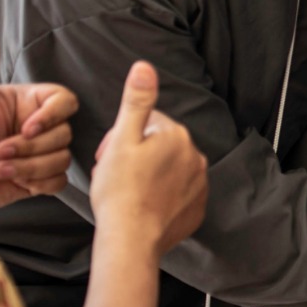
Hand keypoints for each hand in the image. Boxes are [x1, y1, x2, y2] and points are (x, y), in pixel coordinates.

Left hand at [0, 19, 77, 214]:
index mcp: (27, 104)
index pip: (66, 102)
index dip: (52, 116)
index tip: (27, 127)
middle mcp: (36, 127)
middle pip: (65, 134)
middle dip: (30, 148)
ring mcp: (38, 154)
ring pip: (62, 159)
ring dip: (29, 167)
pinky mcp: (37, 179)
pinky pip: (59, 181)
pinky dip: (38, 183)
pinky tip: (14, 181)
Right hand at [89, 61, 208, 258]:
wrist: (131, 239)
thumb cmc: (120, 191)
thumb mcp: (122, 139)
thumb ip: (137, 101)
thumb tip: (145, 67)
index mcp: (177, 136)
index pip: (147, 123)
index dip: (122, 136)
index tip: (107, 154)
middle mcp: (195, 157)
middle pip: (159, 145)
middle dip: (135, 154)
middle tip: (112, 173)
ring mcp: (199, 185)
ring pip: (169, 169)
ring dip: (149, 174)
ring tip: (126, 191)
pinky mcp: (196, 209)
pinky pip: (177, 194)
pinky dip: (162, 196)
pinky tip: (142, 204)